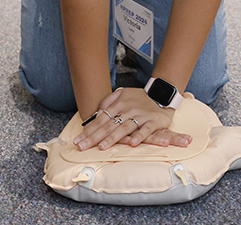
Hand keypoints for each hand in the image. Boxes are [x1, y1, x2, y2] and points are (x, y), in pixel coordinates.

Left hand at [72, 87, 191, 150]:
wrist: (162, 95)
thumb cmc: (139, 98)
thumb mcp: (122, 93)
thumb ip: (109, 102)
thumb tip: (97, 113)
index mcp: (119, 104)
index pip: (101, 119)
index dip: (89, 130)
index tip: (78, 141)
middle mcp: (128, 109)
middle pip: (109, 125)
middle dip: (94, 137)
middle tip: (82, 147)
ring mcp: (141, 115)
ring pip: (125, 127)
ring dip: (113, 138)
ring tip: (102, 147)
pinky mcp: (153, 121)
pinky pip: (146, 129)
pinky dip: (140, 136)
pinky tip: (132, 143)